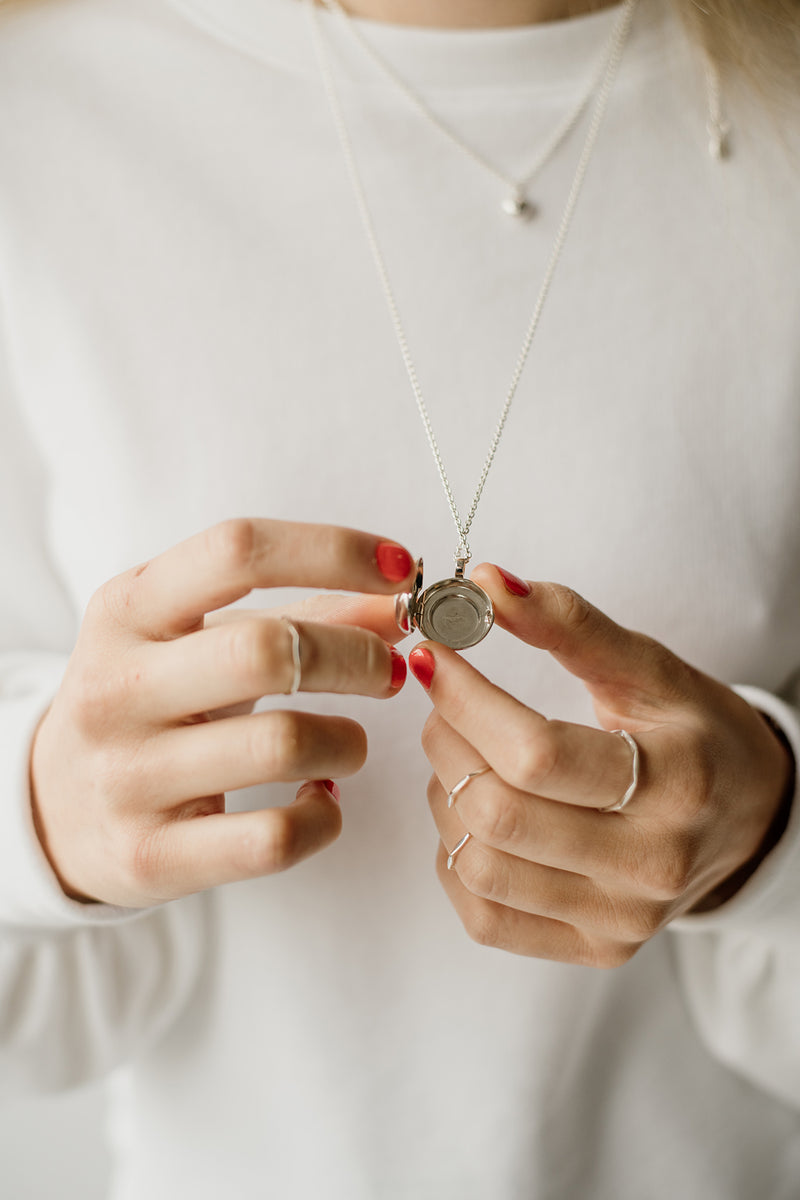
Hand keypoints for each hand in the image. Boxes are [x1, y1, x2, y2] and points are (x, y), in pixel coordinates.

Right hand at [30, 519, 414, 907]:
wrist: (53, 807)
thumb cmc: (150, 702)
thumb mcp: (202, 638)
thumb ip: (303, 613)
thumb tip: (398, 603)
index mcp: (127, 611)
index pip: (237, 552)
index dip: (333, 551)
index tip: (397, 567)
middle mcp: (118, 687)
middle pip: (268, 650)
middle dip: (357, 656)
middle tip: (389, 669)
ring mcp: (128, 776)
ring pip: (283, 744)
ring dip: (348, 741)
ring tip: (347, 743)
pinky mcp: (149, 857)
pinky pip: (274, 839)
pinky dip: (324, 817)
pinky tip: (319, 798)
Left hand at [411, 567, 793, 967]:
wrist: (748, 816)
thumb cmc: (694, 732)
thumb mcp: (650, 668)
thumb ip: (570, 624)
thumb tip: (485, 583)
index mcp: (675, 783)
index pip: (535, 752)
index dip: (465, 697)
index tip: (434, 654)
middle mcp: (650, 864)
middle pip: (498, 812)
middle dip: (446, 740)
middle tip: (442, 698)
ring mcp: (621, 918)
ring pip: (479, 866)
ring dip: (445, 796)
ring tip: (460, 754)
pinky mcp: (595, 949)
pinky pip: (485, 917)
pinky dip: (456, 858)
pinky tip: (472, 813)